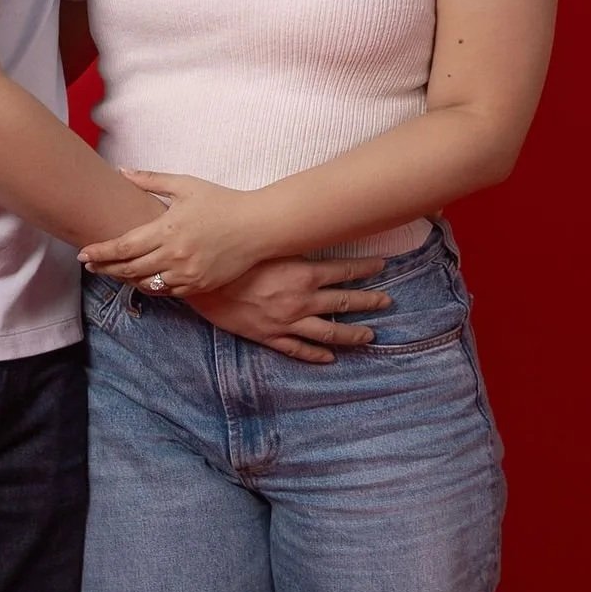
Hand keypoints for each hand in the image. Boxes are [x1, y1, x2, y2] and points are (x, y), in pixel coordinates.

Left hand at [80, 171, 270, 295]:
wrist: (258, 227)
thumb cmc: (222, 202)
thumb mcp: (185, 185)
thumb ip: (150, 180)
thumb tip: (122, 171)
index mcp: (167, 230)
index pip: (124, 246)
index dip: (101, 252)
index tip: (84, 255)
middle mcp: (174, 256)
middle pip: (129, 269)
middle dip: (106, 268)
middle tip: (91, 266)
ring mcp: (187, 274)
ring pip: (147, 284)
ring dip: (127, 279)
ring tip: (115, 271)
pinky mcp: (199, 285)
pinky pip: (168, 292)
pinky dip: (152, 286)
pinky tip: (144, 279)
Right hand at [189, 258, 391, 366]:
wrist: (203, 283)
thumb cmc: (234, 258)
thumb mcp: (269, 245)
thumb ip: (293, 244)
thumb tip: (312, 232)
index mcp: (303, 274)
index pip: (345, 270)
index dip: (367, 268)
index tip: (382, 265)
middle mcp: (301, 300)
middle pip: (344, 303)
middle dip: (369, 302)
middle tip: (387, 302)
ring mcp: (287, 322)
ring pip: (329, 333)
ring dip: (352, 334)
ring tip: (370, 336)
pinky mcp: (269, 336)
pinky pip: (298, 350)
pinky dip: (316, 356)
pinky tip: (330, 359)